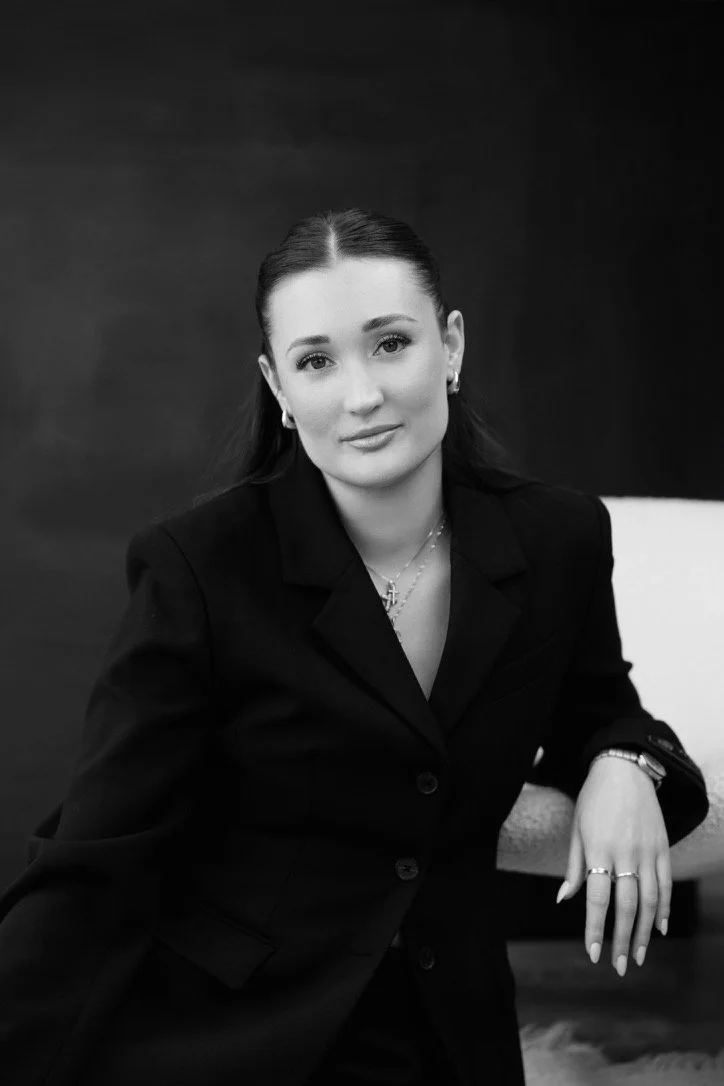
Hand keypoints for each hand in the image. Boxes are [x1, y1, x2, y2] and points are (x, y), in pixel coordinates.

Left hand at [555, 757, 670, 975]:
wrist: (624, 769)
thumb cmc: (593, 800)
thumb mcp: (577, 830)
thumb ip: (574, 867)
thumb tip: (563, 899)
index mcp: (599, 849)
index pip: (597, 898)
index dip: (595, 928)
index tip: (593, 953)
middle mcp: (626, 853)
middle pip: (627, 906)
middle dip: (622, 940)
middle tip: (619, 966)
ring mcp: (648, 851)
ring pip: (651, 900)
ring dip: (645, 932)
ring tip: (638, 955)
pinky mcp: (663, 847)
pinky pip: (666, 884)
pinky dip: (664, 909)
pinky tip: (659, 928)